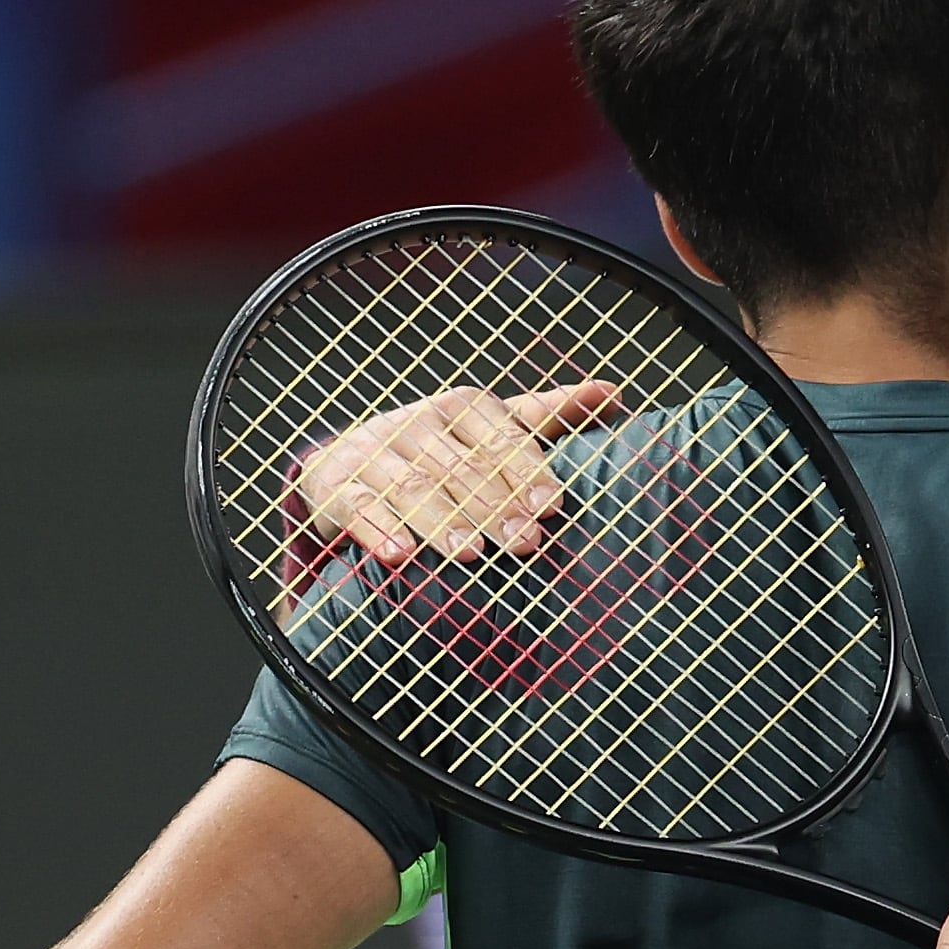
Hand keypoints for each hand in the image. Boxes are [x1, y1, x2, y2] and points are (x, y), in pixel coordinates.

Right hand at [296, 382, 618, 563]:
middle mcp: (415, 423)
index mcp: (459, 407)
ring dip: (443, 521)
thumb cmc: (436, 453)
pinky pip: (358, 507)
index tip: (552, 504)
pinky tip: (399, 556)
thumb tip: (612, 393)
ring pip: (412, 488)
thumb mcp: (489, 431)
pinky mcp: (336, 486)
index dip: (525, 469)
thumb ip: (546, 416)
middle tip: (526, 542)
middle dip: (494, 506)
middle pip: (460, 467)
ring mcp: (373, 453)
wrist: (346, 468)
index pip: (498, 434)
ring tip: (471, 553)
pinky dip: (377, 529)